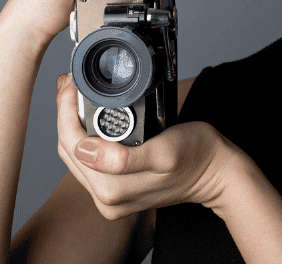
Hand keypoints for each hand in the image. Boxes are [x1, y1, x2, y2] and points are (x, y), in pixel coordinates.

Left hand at [55, 74, 242, 219]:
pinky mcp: (117, 189)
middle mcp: (106, 198)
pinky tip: (89, 117)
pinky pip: (90, 159)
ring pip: (77, 154)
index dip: (65, 110)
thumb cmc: (196, 155)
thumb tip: (84, 149)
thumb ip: (123, 158)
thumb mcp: (164, 151)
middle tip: (70, 82)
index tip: (70, 83)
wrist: (216, 170)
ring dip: (73, 122)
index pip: (72, 145)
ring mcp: (111, 196)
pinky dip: (86, 134)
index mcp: (112, 191)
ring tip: (76, 94)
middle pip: (70, 149)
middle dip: (66, 113)